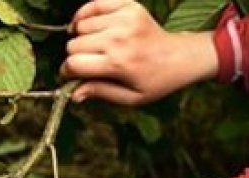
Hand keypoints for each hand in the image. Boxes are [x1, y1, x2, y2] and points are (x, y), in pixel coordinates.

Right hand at [63, 0, 219, 105]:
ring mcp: (124, 19)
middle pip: (74, 45)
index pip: (73, 63)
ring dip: (83, 37)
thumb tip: (72, 95)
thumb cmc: (155, 81)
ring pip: (81, 26)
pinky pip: (94, 4)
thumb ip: (100, 93)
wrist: (181, 56)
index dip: (67, 72)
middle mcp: (119, 38)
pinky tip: (89, 25)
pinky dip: (86, 14)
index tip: (72, 75)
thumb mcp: (130, 98)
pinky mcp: (128, 6)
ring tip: (95, 45)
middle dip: (76, 56)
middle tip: (89, 62)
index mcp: (118, 63)